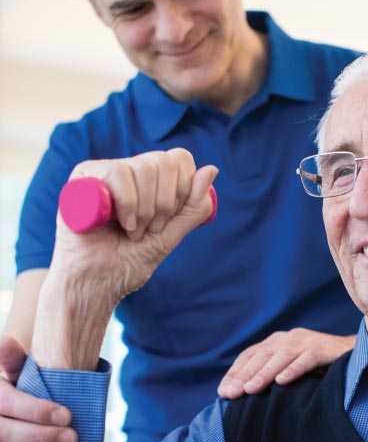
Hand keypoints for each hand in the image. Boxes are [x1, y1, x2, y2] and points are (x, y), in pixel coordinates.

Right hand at [0, 336, 76, 441]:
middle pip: (2, 432)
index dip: (35, 410)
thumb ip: (13, 363)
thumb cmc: (9, 397)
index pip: (5, 402)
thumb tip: (6, 342)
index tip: (67, 417)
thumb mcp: (9, 378)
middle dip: (40, 437)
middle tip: (72, 440)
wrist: (2, 420)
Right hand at [33, 150, 217, 370]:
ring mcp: (106, 172)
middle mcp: (129, 171)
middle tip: (150, 230)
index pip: (179, 159)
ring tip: (132, 232)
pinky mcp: (83, 177)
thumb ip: (193, 207)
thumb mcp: (170, 236)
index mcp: (150, 182)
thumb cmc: (128, 263)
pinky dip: (128, 203)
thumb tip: (211, 169)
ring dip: (145, 210)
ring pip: (144, 168)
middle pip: (165, 161)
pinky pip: (118, 172)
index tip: (167, 222)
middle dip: (165, 204)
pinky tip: (121, 225)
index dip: (183, 190)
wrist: (96, 282)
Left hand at [217, 329, 355, 397]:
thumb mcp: (291, 368)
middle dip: (244, 376)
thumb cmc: (318, 367)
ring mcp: (307, 342)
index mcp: (278, 341)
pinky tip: (283, 382)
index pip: (250, 355)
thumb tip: (243, 396)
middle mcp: (289, 338)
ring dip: (264, 373)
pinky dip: (294, 369)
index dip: (236, 372)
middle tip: (232, 394)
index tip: (224, 391)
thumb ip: (271, 375)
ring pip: (281, 356)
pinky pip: (307, 358)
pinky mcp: (324, 349)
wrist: (356, 354)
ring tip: (251, 390)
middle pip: (262, 355)